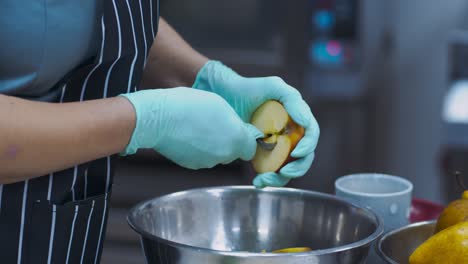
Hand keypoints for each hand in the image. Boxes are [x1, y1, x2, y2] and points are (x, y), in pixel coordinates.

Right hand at [120, 88, 262, 168]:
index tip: (239, 130)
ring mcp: (207, 162)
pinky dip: (198, 150)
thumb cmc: (189, 106)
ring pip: (217, 155)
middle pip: (233, 152)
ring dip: (213, 145)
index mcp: (236, 140)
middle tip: (216, 125)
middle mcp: (224, 155)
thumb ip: (235, 122)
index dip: (245, 139)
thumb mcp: (221, 105)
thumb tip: (240, 130)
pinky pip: (201, 158)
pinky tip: (189, 135)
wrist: (159, 118)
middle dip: (229, 141)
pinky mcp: (191, 165)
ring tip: (199, 127)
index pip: (250, 149)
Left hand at [193, 61, 319, 187]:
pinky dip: (267, 179)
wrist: (223, 96)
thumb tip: (306, 123)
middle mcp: (291, 133)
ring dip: (281, 179)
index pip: (311, 135)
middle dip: (297, 168)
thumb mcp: (273, 86)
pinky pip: (271, 171)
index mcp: (298, 118)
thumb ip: (292, 98)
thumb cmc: (249, 88)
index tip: (295, 153)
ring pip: (288, 168)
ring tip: (265, 179)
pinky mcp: (263, 155)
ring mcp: (277, 146)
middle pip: (304, 157)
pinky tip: (257, 181)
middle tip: (284, 172)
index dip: (308, 146)